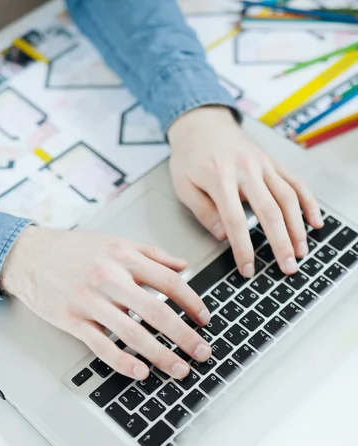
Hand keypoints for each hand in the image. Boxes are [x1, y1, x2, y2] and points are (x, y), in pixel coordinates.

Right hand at [0, 228, 211, 379]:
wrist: (28, 255)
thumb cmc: (73, 249)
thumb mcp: (115, 242)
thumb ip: (151, 253)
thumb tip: (183, 265)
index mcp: (124, 258)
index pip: (169, 283)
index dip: (192, 303)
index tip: (205, 319)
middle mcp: (110, 279)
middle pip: (157, 312)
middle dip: (184, 336)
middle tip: (203, 353)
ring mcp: (90, 301)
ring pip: (132, 333)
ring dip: (160, 355)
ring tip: (180, 369)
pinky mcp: (73, 321)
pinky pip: (101, 346)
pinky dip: (122, 362)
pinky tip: (141, 372)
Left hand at [168, 106, 323, 277]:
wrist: (202, 123)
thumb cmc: (191, 156)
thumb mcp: (184, 186)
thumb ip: (203, 212)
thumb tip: (223, 236)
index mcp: (220, 178)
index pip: (235, 221)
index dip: (243, 248)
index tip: (248, 269)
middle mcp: (246, 170)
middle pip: (269, 211)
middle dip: (280, 243)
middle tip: (287, 266)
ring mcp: (263, 165)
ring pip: (287, 198)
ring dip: (297, 228)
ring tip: (301, 251)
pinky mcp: (273, 162)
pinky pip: (296, 183)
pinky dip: (308, 203)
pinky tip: (314, 222)